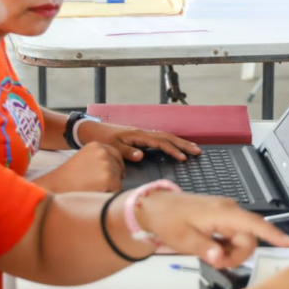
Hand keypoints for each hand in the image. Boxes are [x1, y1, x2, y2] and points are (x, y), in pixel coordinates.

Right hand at [36, 142, 124, 192]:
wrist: (54, 187)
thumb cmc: (67, 177)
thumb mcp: (83, 158)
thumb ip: (98, 159)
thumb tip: (116, 167)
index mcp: (97, 145)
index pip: (116, 155)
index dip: (114, 167)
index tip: (108, 175)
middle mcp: (103, 152)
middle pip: (119, 168)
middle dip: (112, 178)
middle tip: (95, 185)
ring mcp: (106, 164)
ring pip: (118, 180)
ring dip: (109, 187)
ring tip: (92, 189)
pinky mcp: (108, 178)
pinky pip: (116, 190)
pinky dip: (108, 195)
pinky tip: (94, 193)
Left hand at [82, 122, 201, 161]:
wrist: (92, 130)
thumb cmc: (102, 139)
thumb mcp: (112, 147)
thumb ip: (126, 152)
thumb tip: (142, 156)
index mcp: (138, 135)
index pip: (160, 142)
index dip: (172, 150)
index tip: (183, 158)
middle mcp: (143, 132)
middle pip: (168, 137)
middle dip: (183, 144)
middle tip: (197, 151)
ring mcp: (143, 133)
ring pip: (165, 137)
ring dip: (179, 142)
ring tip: (192, 149)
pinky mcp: (141, 136)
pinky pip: (160, 138)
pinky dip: (171, 142)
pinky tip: (176, 146)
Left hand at [137, 192, 288, 267]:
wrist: (156, 207)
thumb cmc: (168, 220)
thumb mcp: (182, 239)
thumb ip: (204, 249)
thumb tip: (220, 257)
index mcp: (221, 213)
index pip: (252, 224)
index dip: (272, 233)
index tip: (288, 242)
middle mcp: (229, 209)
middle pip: (249, 238)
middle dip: (236, 255)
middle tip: (214, 261)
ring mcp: (227, 212)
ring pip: (242, 239)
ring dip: (230, 252)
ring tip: (209, 254)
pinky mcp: (223, 216)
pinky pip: (235, 235)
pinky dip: (227, 246)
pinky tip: (211, 246)